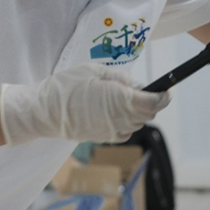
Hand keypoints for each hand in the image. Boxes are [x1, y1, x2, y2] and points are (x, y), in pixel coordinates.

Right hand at [0, 63, 171, 145]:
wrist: (43, 111)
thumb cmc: (66, 86)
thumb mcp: (95, 71)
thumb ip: (120, 78)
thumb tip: (135, 86)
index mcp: (120, 100)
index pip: (153, 102)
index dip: (164, 96)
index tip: (166, 90)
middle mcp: (119, 119)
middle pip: (148, 114)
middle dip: (149, 103)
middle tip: (139, 90)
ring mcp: (111, 132)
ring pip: (137, 124)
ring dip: (137, 113)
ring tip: (122, 99)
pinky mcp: (103, 138)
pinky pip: (124, 132)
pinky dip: (126, 122)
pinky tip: (112, 112)